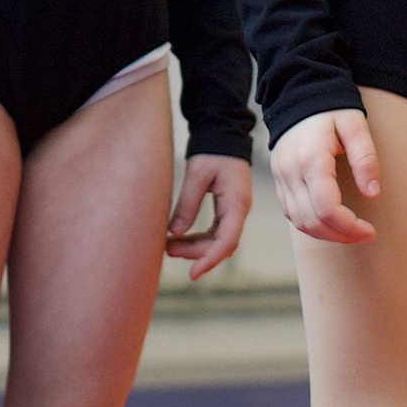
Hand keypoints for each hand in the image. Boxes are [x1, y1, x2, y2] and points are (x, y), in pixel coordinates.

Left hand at [165, 154, 253, 280]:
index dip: (209, 259)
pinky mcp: (227, 208)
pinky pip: (215, 231)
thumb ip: (188, 204)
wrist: (223, 133)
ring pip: (217, 240)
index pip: (226, 241)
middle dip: (196, 253)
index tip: (192, 273)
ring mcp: (234, 210)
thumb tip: (175, 233)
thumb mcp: (197, 175)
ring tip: (169, 246)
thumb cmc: (212, 150)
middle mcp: (239, 211)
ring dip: (195, 246)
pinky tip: (179, 237)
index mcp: (237, 203)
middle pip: (221, 244)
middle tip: (167, 249)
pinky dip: (198, 237)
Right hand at [269, 109, 380, 245]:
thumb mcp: (355, 125)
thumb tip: (373, 193)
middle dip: (341, 235)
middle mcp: (291, 172)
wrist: (298, 95)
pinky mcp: (279, 181)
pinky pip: (291, 214)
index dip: (350, 227)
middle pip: (313, 221)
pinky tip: (331, 224)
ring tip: (350, 233)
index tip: (370, 230)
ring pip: (300, 222)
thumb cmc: (330, 109)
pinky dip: (312, 225)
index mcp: (311, 159)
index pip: (327, 208)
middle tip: (365, 234)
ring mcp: (281, 178)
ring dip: (327, 235)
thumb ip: (365, 159)